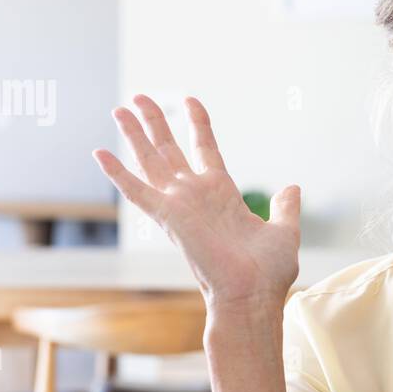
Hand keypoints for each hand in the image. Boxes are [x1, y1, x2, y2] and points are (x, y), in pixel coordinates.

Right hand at [93, 94, 300, 310]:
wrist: (253, 295)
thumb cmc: (268, 273)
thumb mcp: (284, 231)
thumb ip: (285, 207)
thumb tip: (293, 187)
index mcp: (222, 195)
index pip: (206, 149)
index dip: (198, 124)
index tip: (190, 99)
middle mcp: (196, 196)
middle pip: (170, 149)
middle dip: (155, 122)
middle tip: (139, 96)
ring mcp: (180, 204)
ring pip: (151, 161)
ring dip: (134, 134)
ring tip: (119, 107)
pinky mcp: (169, 216)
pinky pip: (137, 190)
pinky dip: (118, 173)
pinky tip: (100, 152)